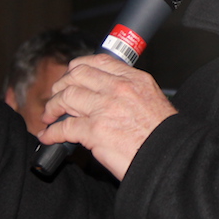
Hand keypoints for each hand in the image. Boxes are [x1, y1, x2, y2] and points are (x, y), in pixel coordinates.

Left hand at [38, 53, 175, 180]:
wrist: (170, 156)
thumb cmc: (163, 135)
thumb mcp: (152, 99)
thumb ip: (130, 91)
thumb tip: (107, 94)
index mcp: (133, 79)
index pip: (98, 62)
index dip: (78, 68)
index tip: (70, 75)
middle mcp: (118, 88)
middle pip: (77, 76)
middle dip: (61, 86)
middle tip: (56, 97)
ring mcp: (105, 108)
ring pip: (66, 97)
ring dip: (52, 107)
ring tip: (49, 116)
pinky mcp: (95, 131)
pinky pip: (64, 127)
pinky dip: (51, 132)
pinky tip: (48, 136)